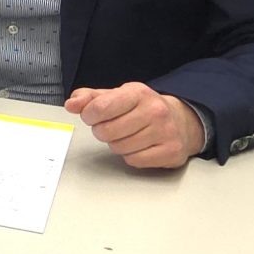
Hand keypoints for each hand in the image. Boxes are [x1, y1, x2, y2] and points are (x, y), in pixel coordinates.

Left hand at [65, 82, 203, 169]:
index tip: (91, 116)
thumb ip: (90, 98)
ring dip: (117, 144)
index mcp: (138, 93)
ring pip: (119, 148)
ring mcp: (165, 132)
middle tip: (112, 127)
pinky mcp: (170, 152)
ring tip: (128, 135)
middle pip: (107, 131)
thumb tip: (71, 104)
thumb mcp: (117, 96)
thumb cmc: (143, 108)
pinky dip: (131, 156)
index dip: (89, 115)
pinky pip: (134, 160)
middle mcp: (154, 111)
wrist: (182, 121)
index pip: (101, 107)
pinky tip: (139, 146)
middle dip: (103, 132)